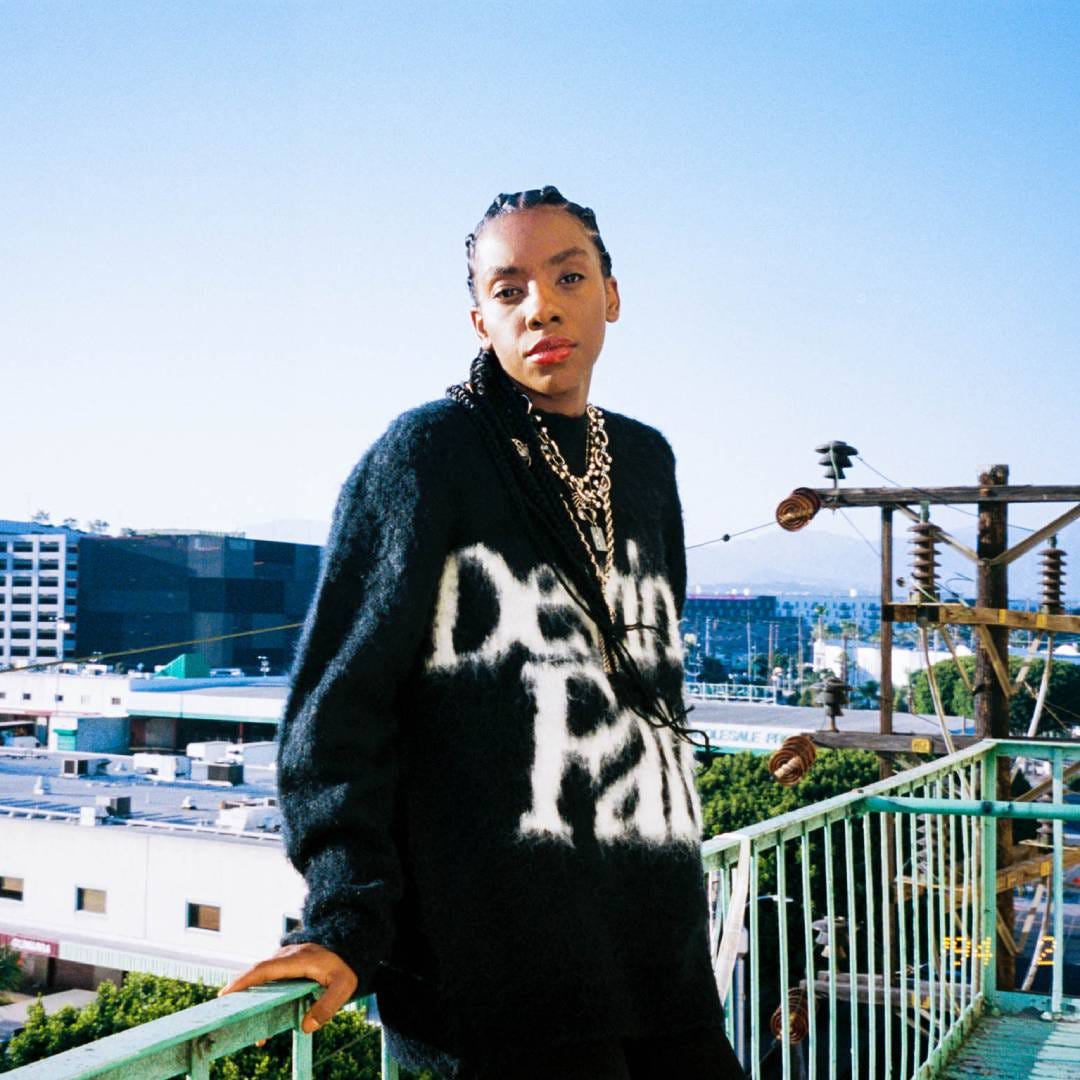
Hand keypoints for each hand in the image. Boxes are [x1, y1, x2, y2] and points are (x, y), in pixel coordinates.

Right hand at [218, 942, 358, 1034]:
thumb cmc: (345, 966)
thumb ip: (327, 1006)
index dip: (245, 980)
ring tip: (238, 1021)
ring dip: (248, 995)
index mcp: (297, 959)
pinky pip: (267, 979)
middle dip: (238, 990)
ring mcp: (284, 960)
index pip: (265, 968)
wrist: (349, 946)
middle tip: (221, 1009)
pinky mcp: (285, 966)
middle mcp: (286, 957)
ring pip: (260, 977)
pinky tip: (259, 1019)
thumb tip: (306, 1027)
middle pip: (256, 973)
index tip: (227, 994)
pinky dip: (258, 994)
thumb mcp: (344, 986)